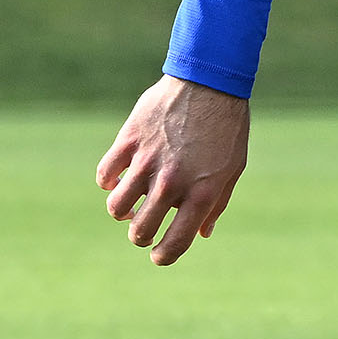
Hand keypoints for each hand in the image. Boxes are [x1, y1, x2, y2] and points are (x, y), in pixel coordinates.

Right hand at [98, 77, 249, 266]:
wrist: (209, 82)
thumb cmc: (225, 129)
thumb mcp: (231, 170)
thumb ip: (216, 204)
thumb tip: (202, 234)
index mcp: (200, 194)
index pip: (173, 243)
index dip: (162, 256)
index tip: (157, 255)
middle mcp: (171, 183)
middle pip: (139, 230)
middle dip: (139, 235)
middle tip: (142, 227)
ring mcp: (147, 162)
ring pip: (116, 206)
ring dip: (121, 210)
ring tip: (129, 203)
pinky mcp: (129, 141)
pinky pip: (105, 174)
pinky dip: (108, 180)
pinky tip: (118, 176)